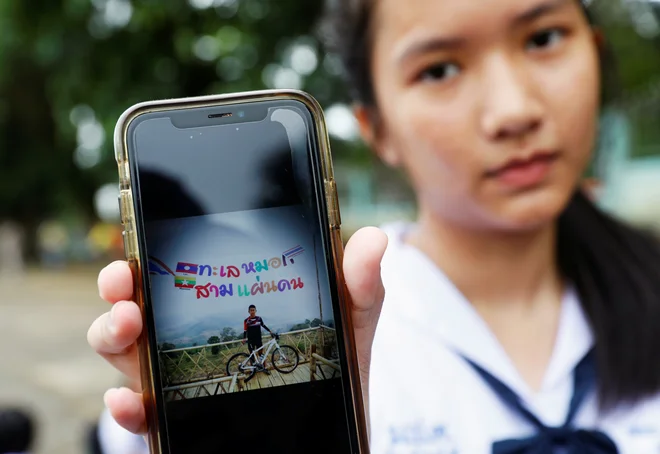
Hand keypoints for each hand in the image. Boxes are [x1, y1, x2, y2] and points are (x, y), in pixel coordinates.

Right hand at [88, 227, 386, 434]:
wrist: (334, 432)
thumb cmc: (333, 370)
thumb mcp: (348, 322)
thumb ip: (358, 285)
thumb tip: (375, 238)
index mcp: (224, 307)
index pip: (179, 273)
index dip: (153, 255)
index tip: (144, 240)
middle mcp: (194, 341)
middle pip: (140, 309)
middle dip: (121, 290)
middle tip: (124, 280)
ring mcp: (182, 383)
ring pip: (128, 356)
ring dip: (112, 336)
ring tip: (128, 324)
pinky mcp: (181, 424)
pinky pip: (143, 417)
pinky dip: (127, 408)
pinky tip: (134, 400)